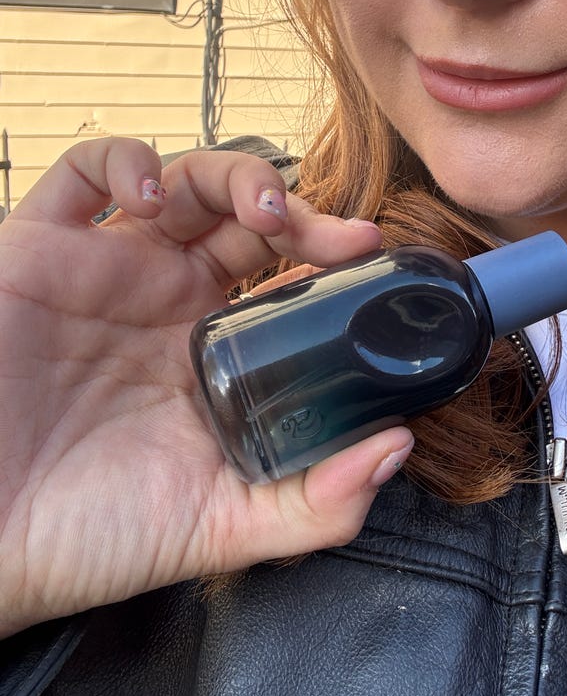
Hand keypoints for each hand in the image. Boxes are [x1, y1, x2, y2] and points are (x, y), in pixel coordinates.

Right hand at [0, 138, 412, 637]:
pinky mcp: (41, 248)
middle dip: (303, 212)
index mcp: (211, 351)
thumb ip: (312, 504)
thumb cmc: (86, 537)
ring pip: (185, 183)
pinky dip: (123, 159)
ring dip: (236, 177)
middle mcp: (165, 300)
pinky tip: (148, 191)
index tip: (374, 262)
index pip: (287, 278)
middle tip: (340, 238)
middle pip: (250, 220)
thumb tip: (396, 450)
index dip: (332, 259)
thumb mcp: (216, 527)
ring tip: (264, 211)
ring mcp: (107, 269)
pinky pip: (81, 172)